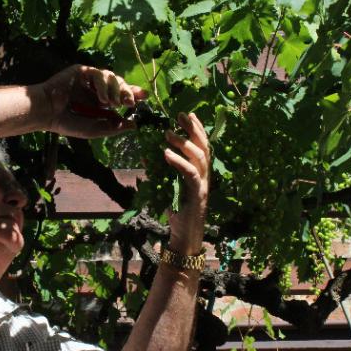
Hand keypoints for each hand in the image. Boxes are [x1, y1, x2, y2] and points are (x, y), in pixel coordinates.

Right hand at [38, 65, 145, 137]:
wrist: (48, 113)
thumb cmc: (68, 123)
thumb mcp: (95, 129)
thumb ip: (114, 127)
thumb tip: (134, 125)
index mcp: (101, 102)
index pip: (121, 94)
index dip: (134, 93)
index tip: (145, 96)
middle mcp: (97, 89)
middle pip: (120, 83)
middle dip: (128, 92)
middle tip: (130, 102)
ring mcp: (90, 79)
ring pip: (111, 76)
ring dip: (115, 90)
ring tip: (111, 104)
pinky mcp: (82, 71)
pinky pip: (98, 73)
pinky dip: (102, 85)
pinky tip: (100, 97)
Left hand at [165, 112, 209, 255]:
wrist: (183, 235)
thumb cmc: (176, 212)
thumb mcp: (165, 187)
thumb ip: (158, 171)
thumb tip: (145, 154)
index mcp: (200, 172)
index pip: (201, 145)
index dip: (197, 129)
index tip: (188, 114)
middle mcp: (205, 175)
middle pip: (203, 146)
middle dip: (193, 129)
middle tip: (180, 115)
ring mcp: (203, 184)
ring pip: (199, 157)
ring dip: (183, 143)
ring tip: (167, 134)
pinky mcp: (198, 194)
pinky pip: (190, 174)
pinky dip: (179, 162)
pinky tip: (166, 154)